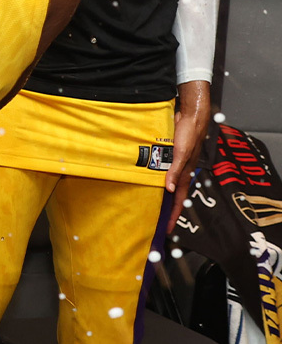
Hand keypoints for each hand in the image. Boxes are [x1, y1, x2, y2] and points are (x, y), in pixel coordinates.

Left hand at [165, 79, 211, 231]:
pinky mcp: (172, 153)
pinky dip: (159, 177)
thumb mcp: (182, 153)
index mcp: (186, 173)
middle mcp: (182, 170)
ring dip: (162, 193)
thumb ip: (176, 170)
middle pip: (174, 193)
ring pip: (169, 182)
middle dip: (167, 207)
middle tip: (157, 220)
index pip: (179, 198)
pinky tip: (150, 178)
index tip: (167, 228)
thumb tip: (169, 189)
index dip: (173, 214)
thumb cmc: (190, 134)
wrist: (192, 115)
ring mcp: (177, 162)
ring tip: (152, 203)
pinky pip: (165, 169)